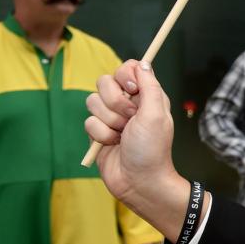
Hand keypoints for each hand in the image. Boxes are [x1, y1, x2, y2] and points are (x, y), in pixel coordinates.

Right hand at [85, 60, 189, 240]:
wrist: (138, 181)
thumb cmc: (151, 149)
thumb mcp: (156, 114)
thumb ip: (149, 86)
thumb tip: (143, 62)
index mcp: (147, 95)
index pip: (128, 68)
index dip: (125, 75)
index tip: (131, 89)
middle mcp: (129, 103)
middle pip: (105, 82)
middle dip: (115, 103)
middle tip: (130, 120)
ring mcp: (113, 117)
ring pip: (93, 102)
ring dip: (109, 122)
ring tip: (122, 135)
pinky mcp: (99, 131)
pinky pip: (88, 122)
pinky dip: (101, 135)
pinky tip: (113, 145)